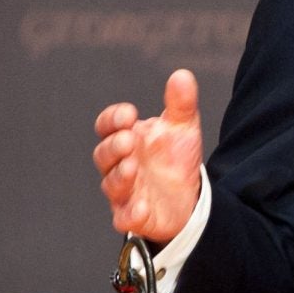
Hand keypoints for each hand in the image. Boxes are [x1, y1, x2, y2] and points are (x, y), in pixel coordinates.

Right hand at [94, 69, 205, 243]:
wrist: (190, 196)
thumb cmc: (176, 158)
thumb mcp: (183, 128)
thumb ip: (180, 103)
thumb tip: (182, 75)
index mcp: (127, 137)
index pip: (107, 126)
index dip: (112, 119)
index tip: (129, 114)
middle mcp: (120, 164)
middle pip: (103, 155)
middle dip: (113, 146)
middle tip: (129, 141)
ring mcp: (125, 192)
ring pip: (111, 185)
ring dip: (119, 176)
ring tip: (132, 167)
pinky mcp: (134, 216)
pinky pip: (125, 217)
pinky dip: (131, 213)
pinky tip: (143, 206)